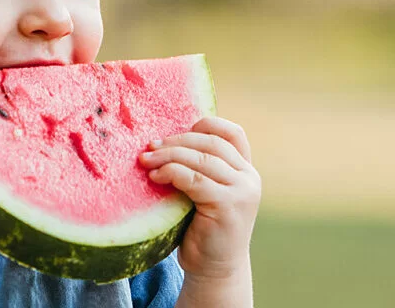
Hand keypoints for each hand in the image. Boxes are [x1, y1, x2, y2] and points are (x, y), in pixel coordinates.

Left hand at [139, 117, 260, 281]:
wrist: (215, 270)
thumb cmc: (202, 230)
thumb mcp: (205, 193)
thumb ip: (198, 169)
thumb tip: (161, 141)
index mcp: (245, 170)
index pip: (232, 133)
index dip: (206, 124)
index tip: (176, 131)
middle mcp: (249, 178)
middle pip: (211, 143)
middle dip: (177, 141)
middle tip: (149, 147)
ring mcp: (242, 191)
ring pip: (201, 159)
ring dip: (169, 156)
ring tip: (145, 161)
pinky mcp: (228, 206)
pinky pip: (194, 179)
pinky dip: (172, 173)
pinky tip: (155, 177)